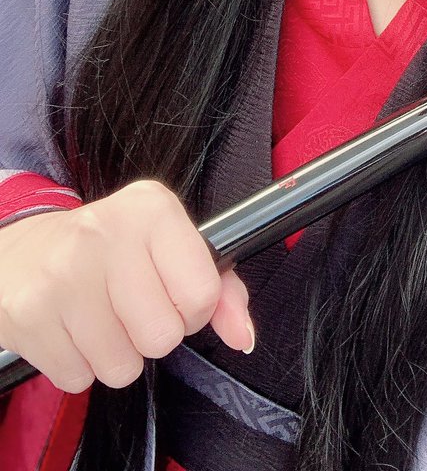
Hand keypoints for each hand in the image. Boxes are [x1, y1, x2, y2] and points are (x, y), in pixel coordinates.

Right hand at [0, 180, 252, 392]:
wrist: (22, 252)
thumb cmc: (110, 250)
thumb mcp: (169, 247)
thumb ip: (221, 288)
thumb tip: (243, 335)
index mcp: (152, 209)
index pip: (202, 294)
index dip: (193, 310)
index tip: (172, 294)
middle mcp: (106, 234)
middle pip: (164, 337)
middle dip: (153, 335)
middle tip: (131, 308)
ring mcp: (64, 274)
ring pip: (122, 366)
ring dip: (117, 355)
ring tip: (101, 318)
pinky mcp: (30, 313)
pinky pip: (79, 379)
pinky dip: (80, 365)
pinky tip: (72, 329)